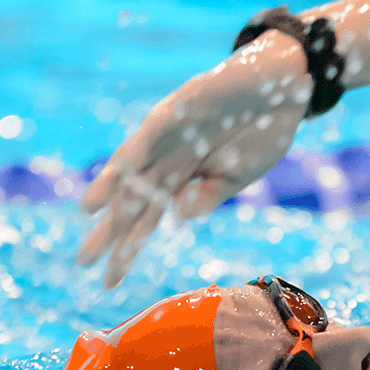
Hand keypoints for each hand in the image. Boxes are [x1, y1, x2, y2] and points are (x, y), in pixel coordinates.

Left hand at [76, 32, 310, 286]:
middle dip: (109, 231)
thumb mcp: (236, 177)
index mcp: (182, 178)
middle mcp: (169, 157)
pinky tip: (121, 168)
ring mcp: (173, 132)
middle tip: (84, 262)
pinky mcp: (184, 104)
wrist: (286, 86)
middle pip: (133, 199)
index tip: (110, 283)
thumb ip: (207, 197)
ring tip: (87, 210)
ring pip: (135, 164)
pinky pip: (156, 129)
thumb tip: (179, 219)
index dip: (128, 250)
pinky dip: (139, 148)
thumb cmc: (261, 132)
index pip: (147, 220)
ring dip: (111, 186)